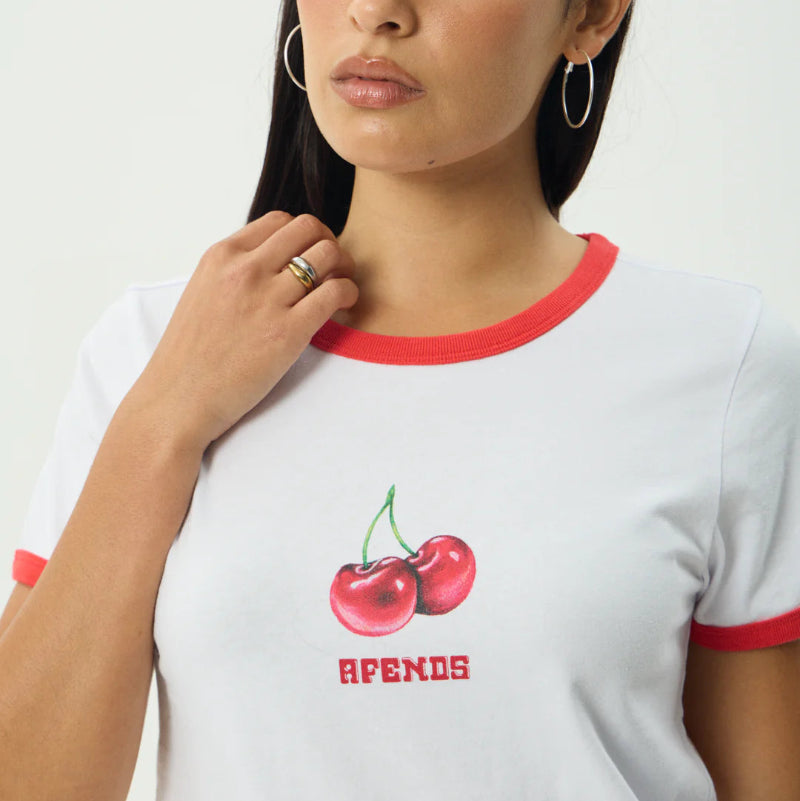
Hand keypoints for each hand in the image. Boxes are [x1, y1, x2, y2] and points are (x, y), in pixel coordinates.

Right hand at [127, 211, 358, 452]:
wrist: (178, 400)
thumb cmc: (190, 357)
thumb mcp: (203, 294)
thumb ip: (234, 273)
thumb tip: (272, 263)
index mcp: (222, 256)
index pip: (279, 221)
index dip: (303, 236)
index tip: (310, 256)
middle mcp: (244, 269)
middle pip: (308, 228)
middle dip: (328, 243)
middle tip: (334, 269)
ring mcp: (266, 298)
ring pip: (327, 254)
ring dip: (344, 267)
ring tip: (341, 288)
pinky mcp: (288, 331)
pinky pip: (335, 291)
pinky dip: (349, 293)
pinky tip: (344, 306)